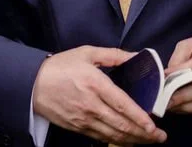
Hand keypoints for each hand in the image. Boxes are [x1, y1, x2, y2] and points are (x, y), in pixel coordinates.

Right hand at [32, 45, 166, 144]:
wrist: (32, 84)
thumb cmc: (60, 66)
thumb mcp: (87, 53)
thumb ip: (114, 55)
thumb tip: (137, 56)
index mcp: (95, 84)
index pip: (122, 105)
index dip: (140, 118)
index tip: (154, 125)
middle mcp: (91, 105)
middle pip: (121, 125)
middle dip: (144, 134)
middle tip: (160, 137)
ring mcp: (84, 120)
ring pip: (113, 135)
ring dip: (133, 140)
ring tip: (149, 140)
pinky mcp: (77, 128)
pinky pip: (101, 138)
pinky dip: (117, 141)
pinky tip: (128, 140)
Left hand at [164, 35, 191, 114]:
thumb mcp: (190, 45)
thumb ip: (178, 60)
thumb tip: (167, 77)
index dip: (177, 77)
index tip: (163, 82)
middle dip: (179, 96)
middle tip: (162, 99)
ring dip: (183, 106)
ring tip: (168, 104)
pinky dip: (189, 109)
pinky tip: (178, 106)